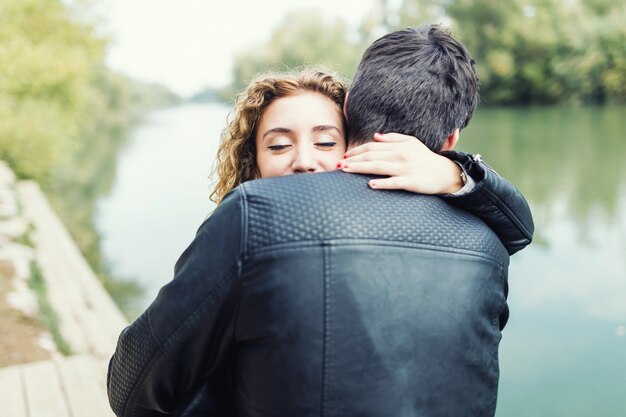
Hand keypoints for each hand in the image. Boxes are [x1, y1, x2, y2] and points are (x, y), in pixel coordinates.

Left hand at [338, 132, 463, 193]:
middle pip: (372, 156)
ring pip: (378, 167)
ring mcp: (406, 168)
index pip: (373, 146)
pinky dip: (383, 183)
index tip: (345, 156)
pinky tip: (370, 185)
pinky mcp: (411, 181)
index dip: (357, 150)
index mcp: (399, 146)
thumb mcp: (412, 143)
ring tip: (345, 170)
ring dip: (359, 168)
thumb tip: (375, 136)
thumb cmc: (426, 158)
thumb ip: (393, 138)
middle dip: (353, 160)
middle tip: (338, 164)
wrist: (446, 173)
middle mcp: (401, 155)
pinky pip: (394, 182)